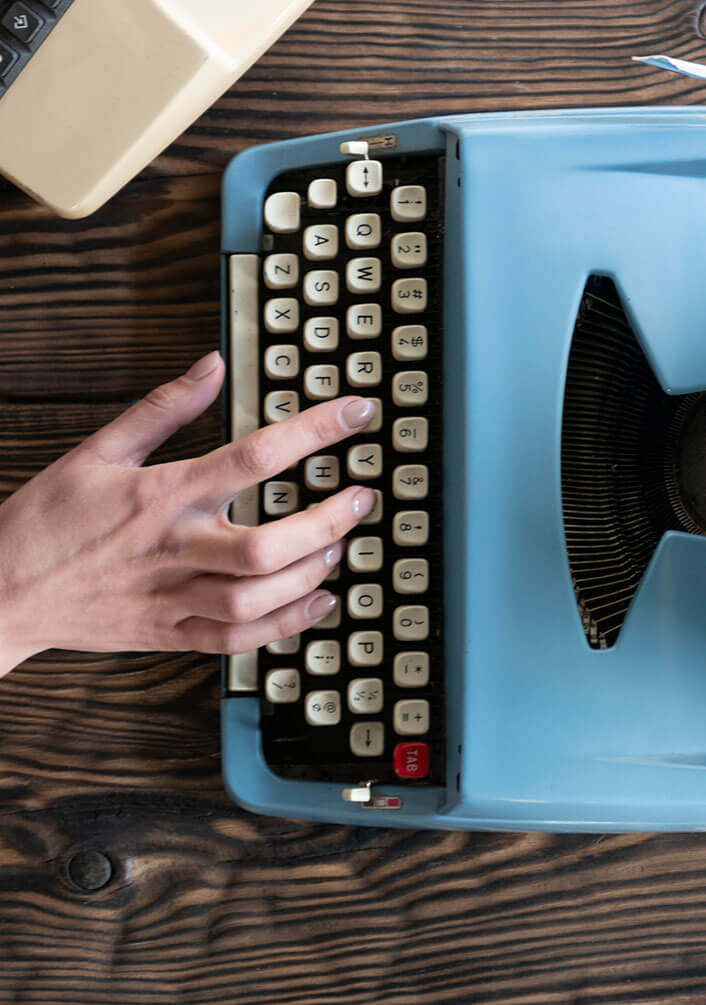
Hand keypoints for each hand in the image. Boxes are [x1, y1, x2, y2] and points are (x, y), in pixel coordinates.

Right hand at [0, 352, 376, 676]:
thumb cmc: (46, 520)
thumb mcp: (97, 451)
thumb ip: (164, 408)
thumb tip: (212, 365)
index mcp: (162, 496)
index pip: (254, 455)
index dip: (315, 431)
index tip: (357, 413)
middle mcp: (175, 549)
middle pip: (268, 544)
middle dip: (328, 522)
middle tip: (361, 498)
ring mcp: (174, 597)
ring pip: (259, 598)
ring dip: (311, 573)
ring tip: (337, 547)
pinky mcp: (171, 634)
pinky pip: (240, 640)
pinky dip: (288, 624)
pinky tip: (318, 600)